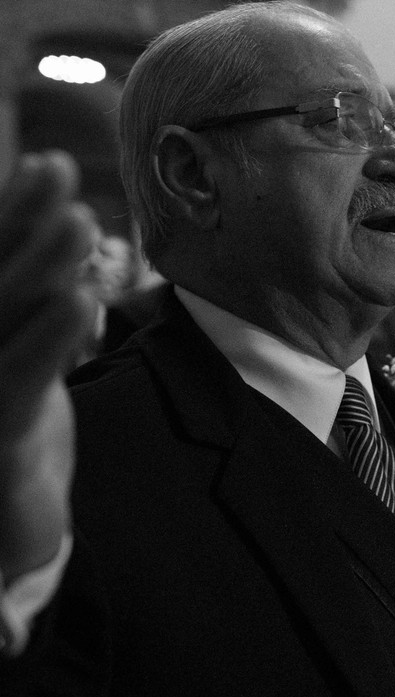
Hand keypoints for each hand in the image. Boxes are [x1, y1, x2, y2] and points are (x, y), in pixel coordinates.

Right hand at [0, 152, 98, 580]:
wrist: (8, 524)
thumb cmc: (13, 426)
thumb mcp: (25, 360)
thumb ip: (34, 303)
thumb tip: (44, 266)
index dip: (11, 216)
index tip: (47, 167)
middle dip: (21, 224)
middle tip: (57, 169)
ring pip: (0, 316)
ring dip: (39, 263)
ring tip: (79, 216)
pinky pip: (20, 380)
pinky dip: (49, 337)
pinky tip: (80, 297)